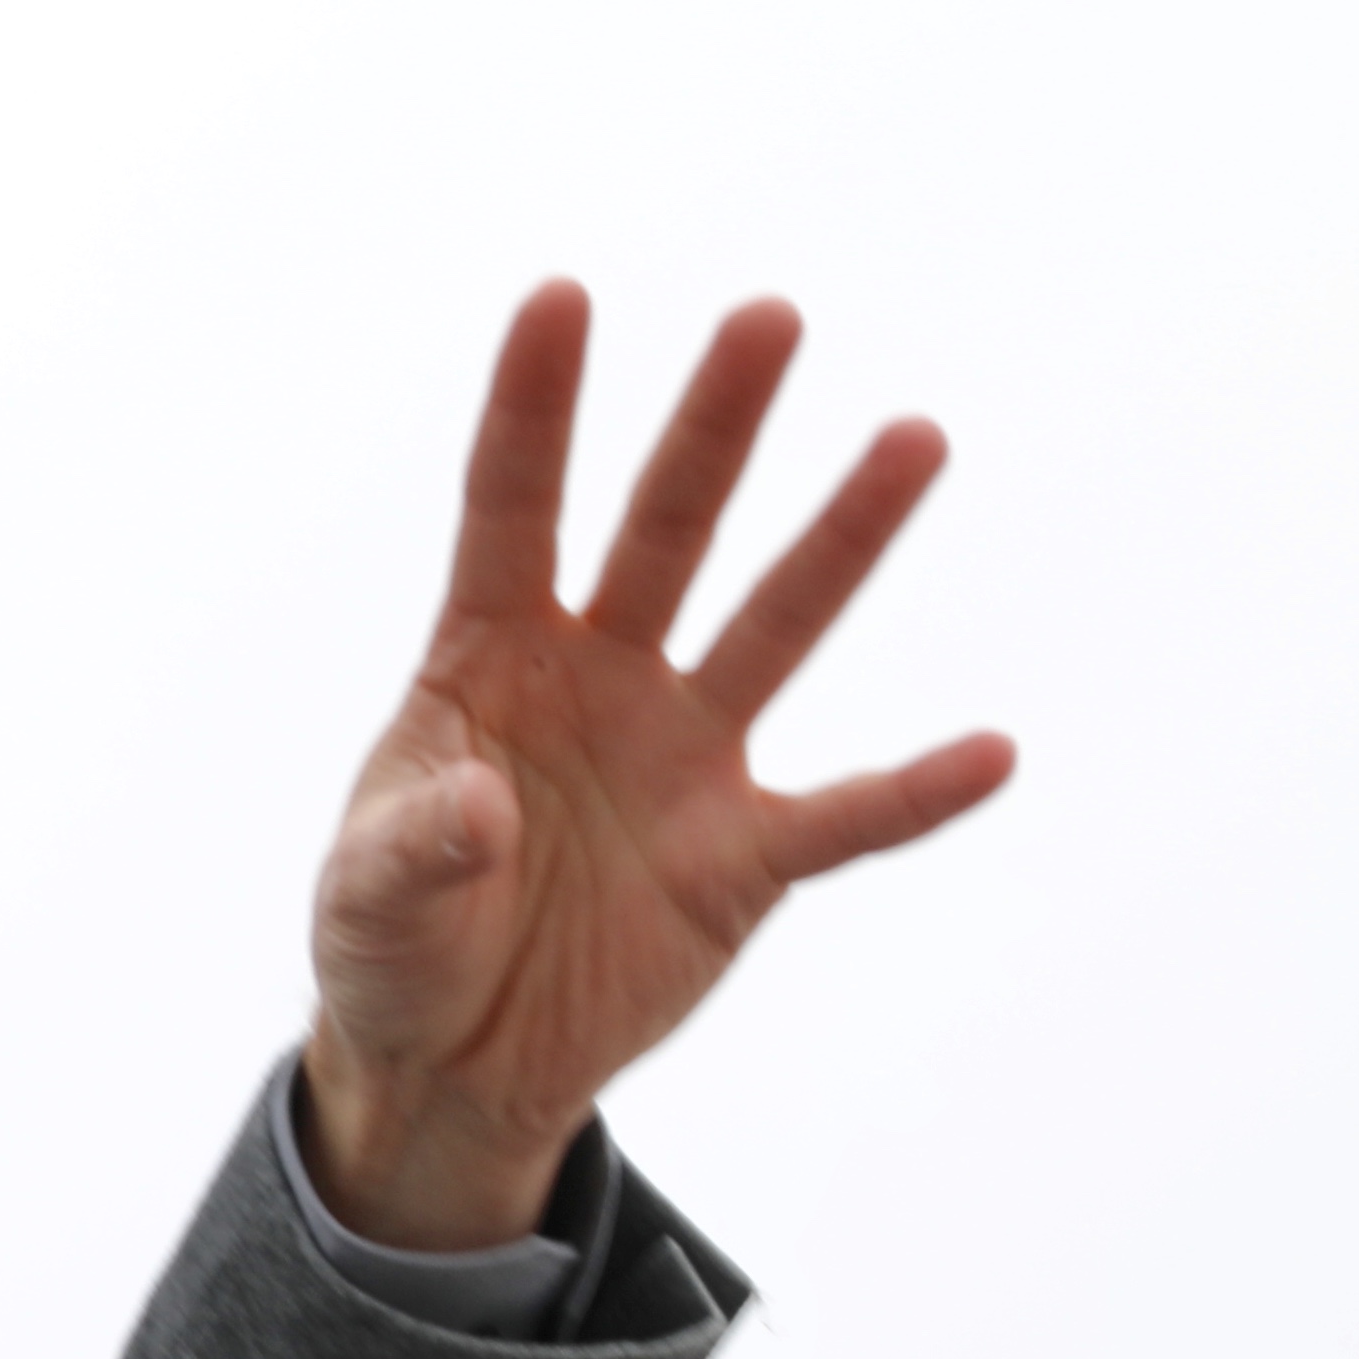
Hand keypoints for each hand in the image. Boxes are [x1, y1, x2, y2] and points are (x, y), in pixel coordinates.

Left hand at [302, 282, 1015, 1249]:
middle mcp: (601, 679)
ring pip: (773, 629)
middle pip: (664, 532)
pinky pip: (846, 818)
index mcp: (488, 661)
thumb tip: (485, 807)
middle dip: (712, 430)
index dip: (533, 411)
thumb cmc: (393, 946)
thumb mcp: (367, 902)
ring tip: (911, 438)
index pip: (509, 512)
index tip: (559, 296)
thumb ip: (416, 847)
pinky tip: (991, 753)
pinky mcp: (742, 857)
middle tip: (768, 317)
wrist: (451, 1061)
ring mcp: (682, 758)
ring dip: (841, 541)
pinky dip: (915, 794)